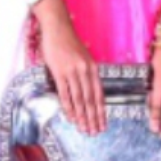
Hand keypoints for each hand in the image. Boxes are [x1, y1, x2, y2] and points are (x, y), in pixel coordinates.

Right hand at [39, 16, 107, 134]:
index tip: (103, 124)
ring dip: (82, 116)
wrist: (58, 28)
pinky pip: (65, 93)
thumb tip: (88, 91)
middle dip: (93, 118)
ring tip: (84, 129)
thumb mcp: (84, 58)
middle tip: (94, 132)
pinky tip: (71, 117)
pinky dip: (68, 107)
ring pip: (79, 99)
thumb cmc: (69, 43)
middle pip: (90, 100)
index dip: (101, 111)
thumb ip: (87, 73)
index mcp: (93, 68)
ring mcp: (72, 72)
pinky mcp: (59, 72)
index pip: (99, 94)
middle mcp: (85, 71)